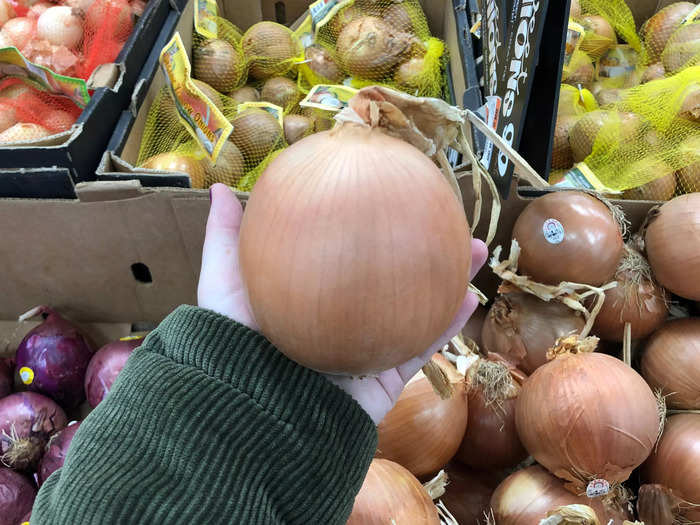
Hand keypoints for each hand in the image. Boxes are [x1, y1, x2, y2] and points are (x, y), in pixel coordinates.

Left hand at [198, 183, 487, 423]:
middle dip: (418, 249)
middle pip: (388, 279)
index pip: (347, 256)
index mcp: (312, 300)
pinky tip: (469, 296)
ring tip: (473, 250)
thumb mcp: (224, 283)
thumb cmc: (231, 345)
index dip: (369, 228)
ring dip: (448, 281)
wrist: (253, 412)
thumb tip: (218, 187)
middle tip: (440, 216)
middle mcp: (342, 323)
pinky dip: (448, 324)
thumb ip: (226, 238)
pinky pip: (422, 349)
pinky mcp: (385, 381)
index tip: (387, 195)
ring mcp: (367, 351)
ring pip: (416, 311)